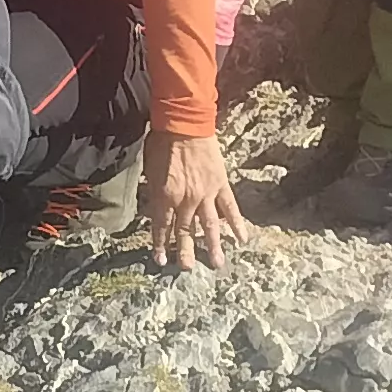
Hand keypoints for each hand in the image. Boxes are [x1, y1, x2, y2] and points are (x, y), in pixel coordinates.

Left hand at [145, 131, 245, 269]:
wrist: (184, 123)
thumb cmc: (162, 142)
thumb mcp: (149, 168)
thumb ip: (153, 190)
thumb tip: (153, 205)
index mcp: (164, 196)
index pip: (161, 226)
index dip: (160, 244)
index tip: (160, 260)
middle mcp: (186, 200)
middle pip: (186, 231)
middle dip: (185, 251)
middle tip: (185, 269)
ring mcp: (206, 194)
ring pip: (210, 225)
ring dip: (213, 246)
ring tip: (217, 264)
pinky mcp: (221, 185)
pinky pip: (231, 208)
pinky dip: (237, 223)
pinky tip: (242, 239)